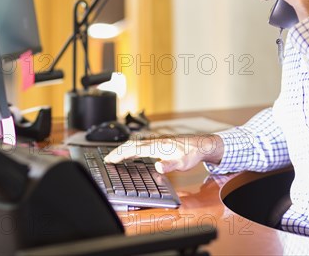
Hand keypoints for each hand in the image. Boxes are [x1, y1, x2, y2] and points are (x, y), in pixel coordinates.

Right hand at [103, 134, 223, 172]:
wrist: (201, 145)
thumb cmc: (191, 154)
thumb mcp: (182, 163)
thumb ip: (169, 165)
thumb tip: (158, 167)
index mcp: (157, 146)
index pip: (134, 149)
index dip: (120, 155)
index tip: (110, 160)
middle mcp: (155, 141)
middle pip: (132, 144)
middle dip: (118, 151)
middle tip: (107, 159)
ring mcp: (157, 141)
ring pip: (136, 143)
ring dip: (124, 149)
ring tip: (115, 156)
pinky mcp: (160, 143)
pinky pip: (142, 144)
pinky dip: (132, 148)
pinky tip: (132, 154)